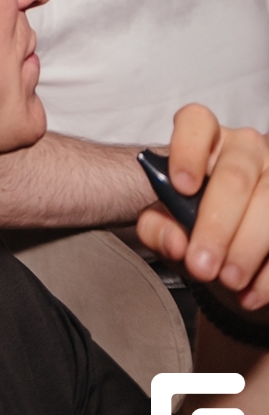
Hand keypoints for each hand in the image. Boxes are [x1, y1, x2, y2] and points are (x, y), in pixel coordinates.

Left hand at [137, 104, 268, 311]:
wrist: (231, 255)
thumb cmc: (195, 225)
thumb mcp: (168, 225)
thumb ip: (157, 228)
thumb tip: (175, 241)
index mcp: (207, 139)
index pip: (196, 122)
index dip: (188, 150)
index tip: (181, 187)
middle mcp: (246, 148)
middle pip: (235, 177)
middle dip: (218, 226)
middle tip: (201, 265)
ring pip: (268, 203)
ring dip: (247, 249)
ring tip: (227, 281)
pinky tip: (251, 292)